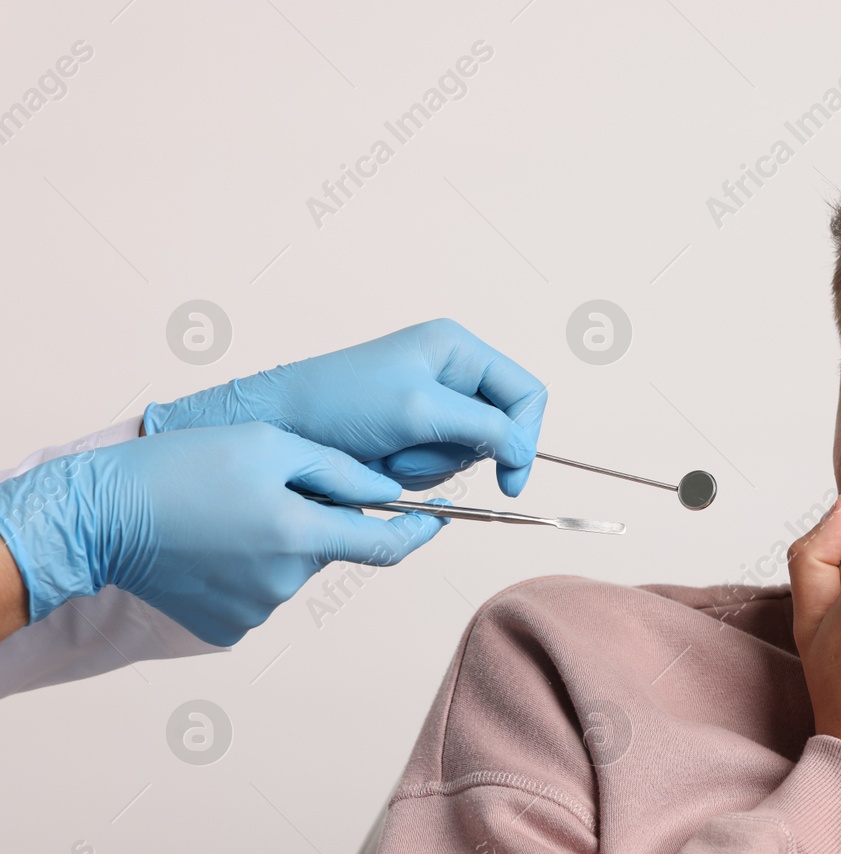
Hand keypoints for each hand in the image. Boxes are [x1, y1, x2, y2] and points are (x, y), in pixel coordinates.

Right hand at [0, 423, 444, 645]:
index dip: (419, 531)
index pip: (386, 546)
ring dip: (279, 544)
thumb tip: (393, 495)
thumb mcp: (267, 444)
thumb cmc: (182, 466)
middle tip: (266, 489)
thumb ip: (339, 472)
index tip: (440, 518)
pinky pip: (259, 594)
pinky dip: (249, 570)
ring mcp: (255, 610)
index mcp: (300, 534)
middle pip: (330, 550)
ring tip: (227, 514)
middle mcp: (285, 581)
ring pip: (293, 571)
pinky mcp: (226, 628)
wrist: (99, 517)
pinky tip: (213, 546)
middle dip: (317, 521)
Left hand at [142, 318, 547, 495]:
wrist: (277, 426)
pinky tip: (379, 461)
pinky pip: (436, 469)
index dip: (526, 436)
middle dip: (457, 452)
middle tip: (411, 448)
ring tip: (387, 452)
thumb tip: (522, 452)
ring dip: (428, 466)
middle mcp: (449, 373)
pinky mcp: (408, 436)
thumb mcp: (419, 409)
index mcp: (457, 349)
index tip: (510, 479)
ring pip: (465, 456)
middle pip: (498, 429)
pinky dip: (411, 475)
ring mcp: (429, 407)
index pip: (526, 394)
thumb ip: (483, 426)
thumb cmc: (338, 404)